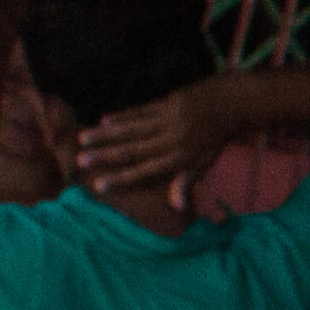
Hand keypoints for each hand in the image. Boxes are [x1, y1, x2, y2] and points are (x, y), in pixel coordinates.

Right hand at [71, 81, 238, 206]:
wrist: (230, 104)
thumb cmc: (214, 139)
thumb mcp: (205, 163)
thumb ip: (186, 181)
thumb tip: (176, 207)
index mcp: (181, 158)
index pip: (147, 171)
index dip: (122, 179)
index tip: (98, 186)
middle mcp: (173, 140)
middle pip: (134, 150)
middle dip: (105, 155)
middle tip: (79, 160)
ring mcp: (170, 120)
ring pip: (133, 129)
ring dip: (106, 134)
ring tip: (83, 138)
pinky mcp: (168, 103)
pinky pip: (141, 111)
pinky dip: (122, 116)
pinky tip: (104, 120)